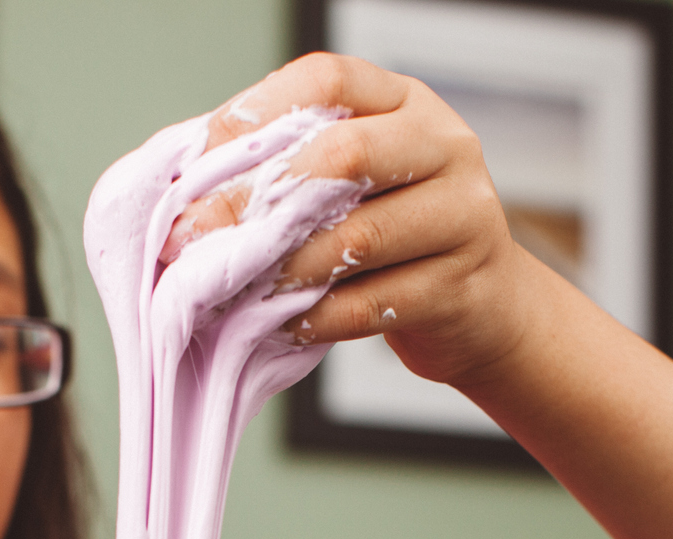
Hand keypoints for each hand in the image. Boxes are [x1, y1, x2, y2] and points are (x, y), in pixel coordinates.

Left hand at [162, 53, 532, 387]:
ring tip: (233, 286)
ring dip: (283, 267)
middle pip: (345, 155)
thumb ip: (292, 168)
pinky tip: (284, 323)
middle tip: (197, 235)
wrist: (481, 306)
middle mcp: (444, 147)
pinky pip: (372, 303)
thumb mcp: (354, 183)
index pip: (329, 81)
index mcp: (406, 104)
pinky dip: (317, 316)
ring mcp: (462, 216)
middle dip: (258, 199)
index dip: (260, 111)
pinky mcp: (459, 287)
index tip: (204, 156)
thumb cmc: (396, 239)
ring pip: (357, 237)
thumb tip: (192, 185)